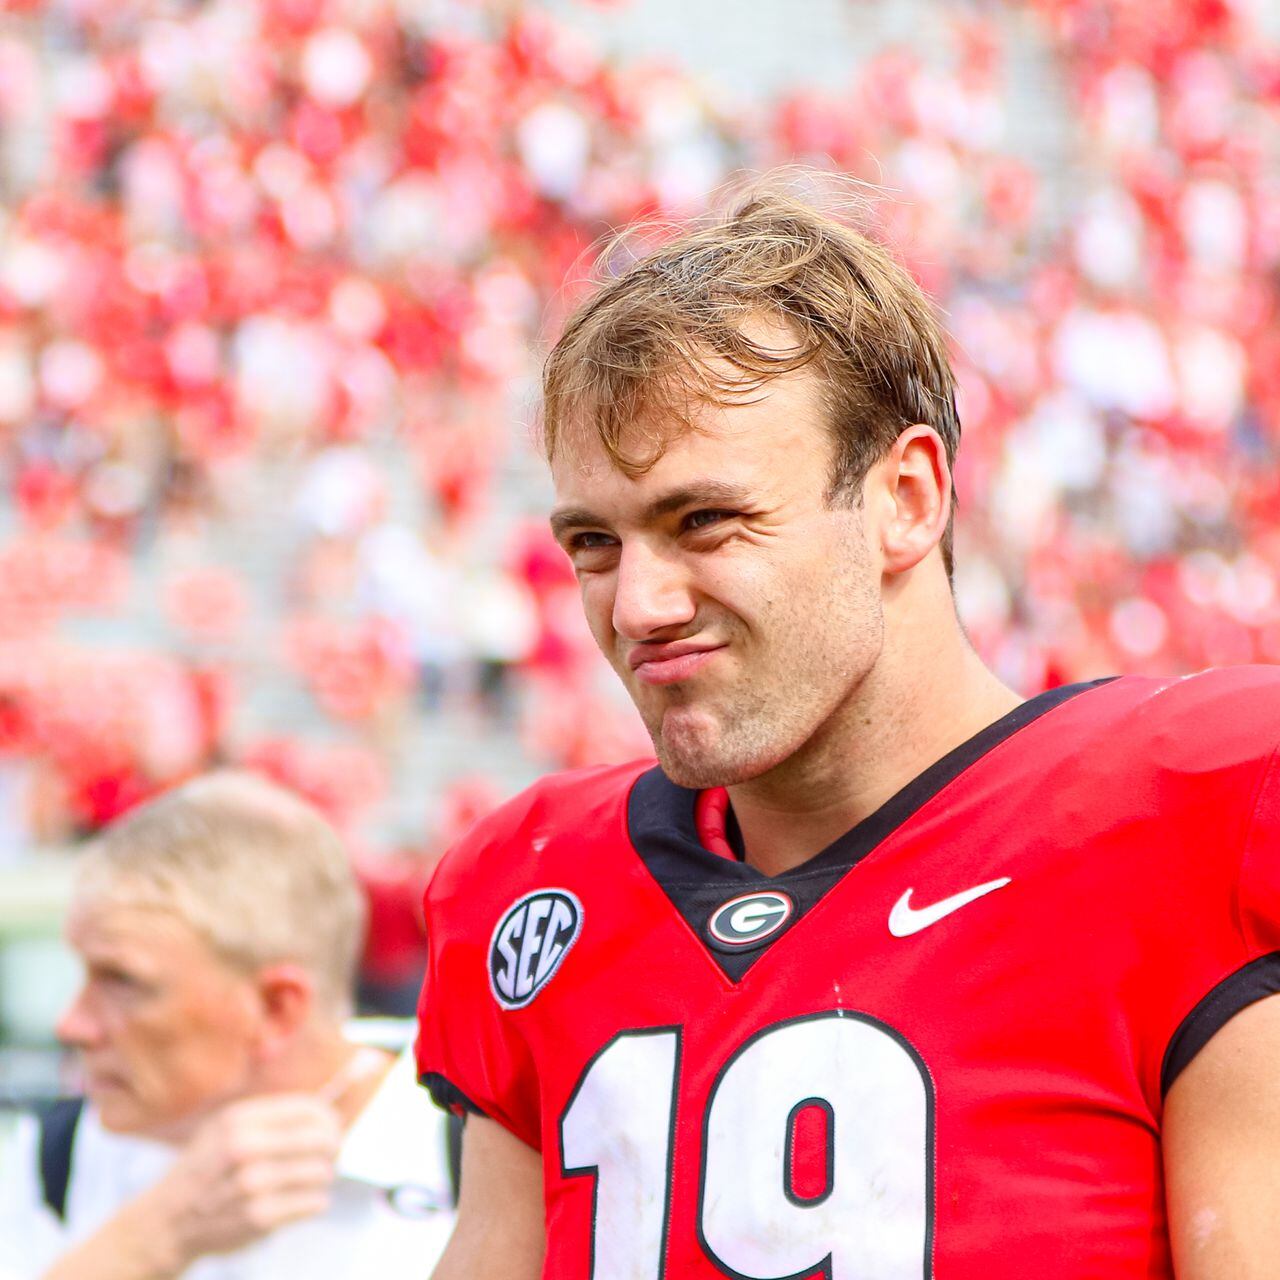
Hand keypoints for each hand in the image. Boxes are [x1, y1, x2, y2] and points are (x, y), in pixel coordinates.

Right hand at [136, 1094, 340, 1268]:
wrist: (167, 1221)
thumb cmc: (207, 1170)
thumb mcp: (225, 1128)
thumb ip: (269, 1118)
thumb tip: (325, 1113)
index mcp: (241, 1119)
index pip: (309, 1109)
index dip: (329, 1119)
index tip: (333, 1128)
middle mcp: (245, 1147)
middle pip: (321, 1139)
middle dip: (332, 1147)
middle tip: (331, 1155)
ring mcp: (252, 1184)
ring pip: (321, 1172)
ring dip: (322, 1177)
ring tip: (312, 1179)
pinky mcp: (259, 1217)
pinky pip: (313, 1203)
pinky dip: (315, 1202)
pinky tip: (303, 1201)